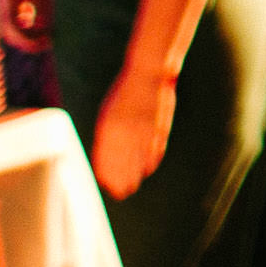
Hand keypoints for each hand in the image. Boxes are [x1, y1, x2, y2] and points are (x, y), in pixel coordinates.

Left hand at [91, 66, 178, 199]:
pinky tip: (147, 169)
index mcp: (110, 126)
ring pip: (140, 160)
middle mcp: (127, 131)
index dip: (107, 174)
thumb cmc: (125, 94)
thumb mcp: (109, 113)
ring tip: (133, 185)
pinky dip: (151, 161)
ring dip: (136, 175)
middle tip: (121, 192)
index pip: (106, 158)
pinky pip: (155, 150)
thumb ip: (108, 135)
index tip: (107, 185)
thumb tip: (105, 159)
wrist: (149, 74)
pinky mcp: (160, 128)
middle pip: (123, 163)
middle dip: (121, 180)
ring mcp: (145, 130)